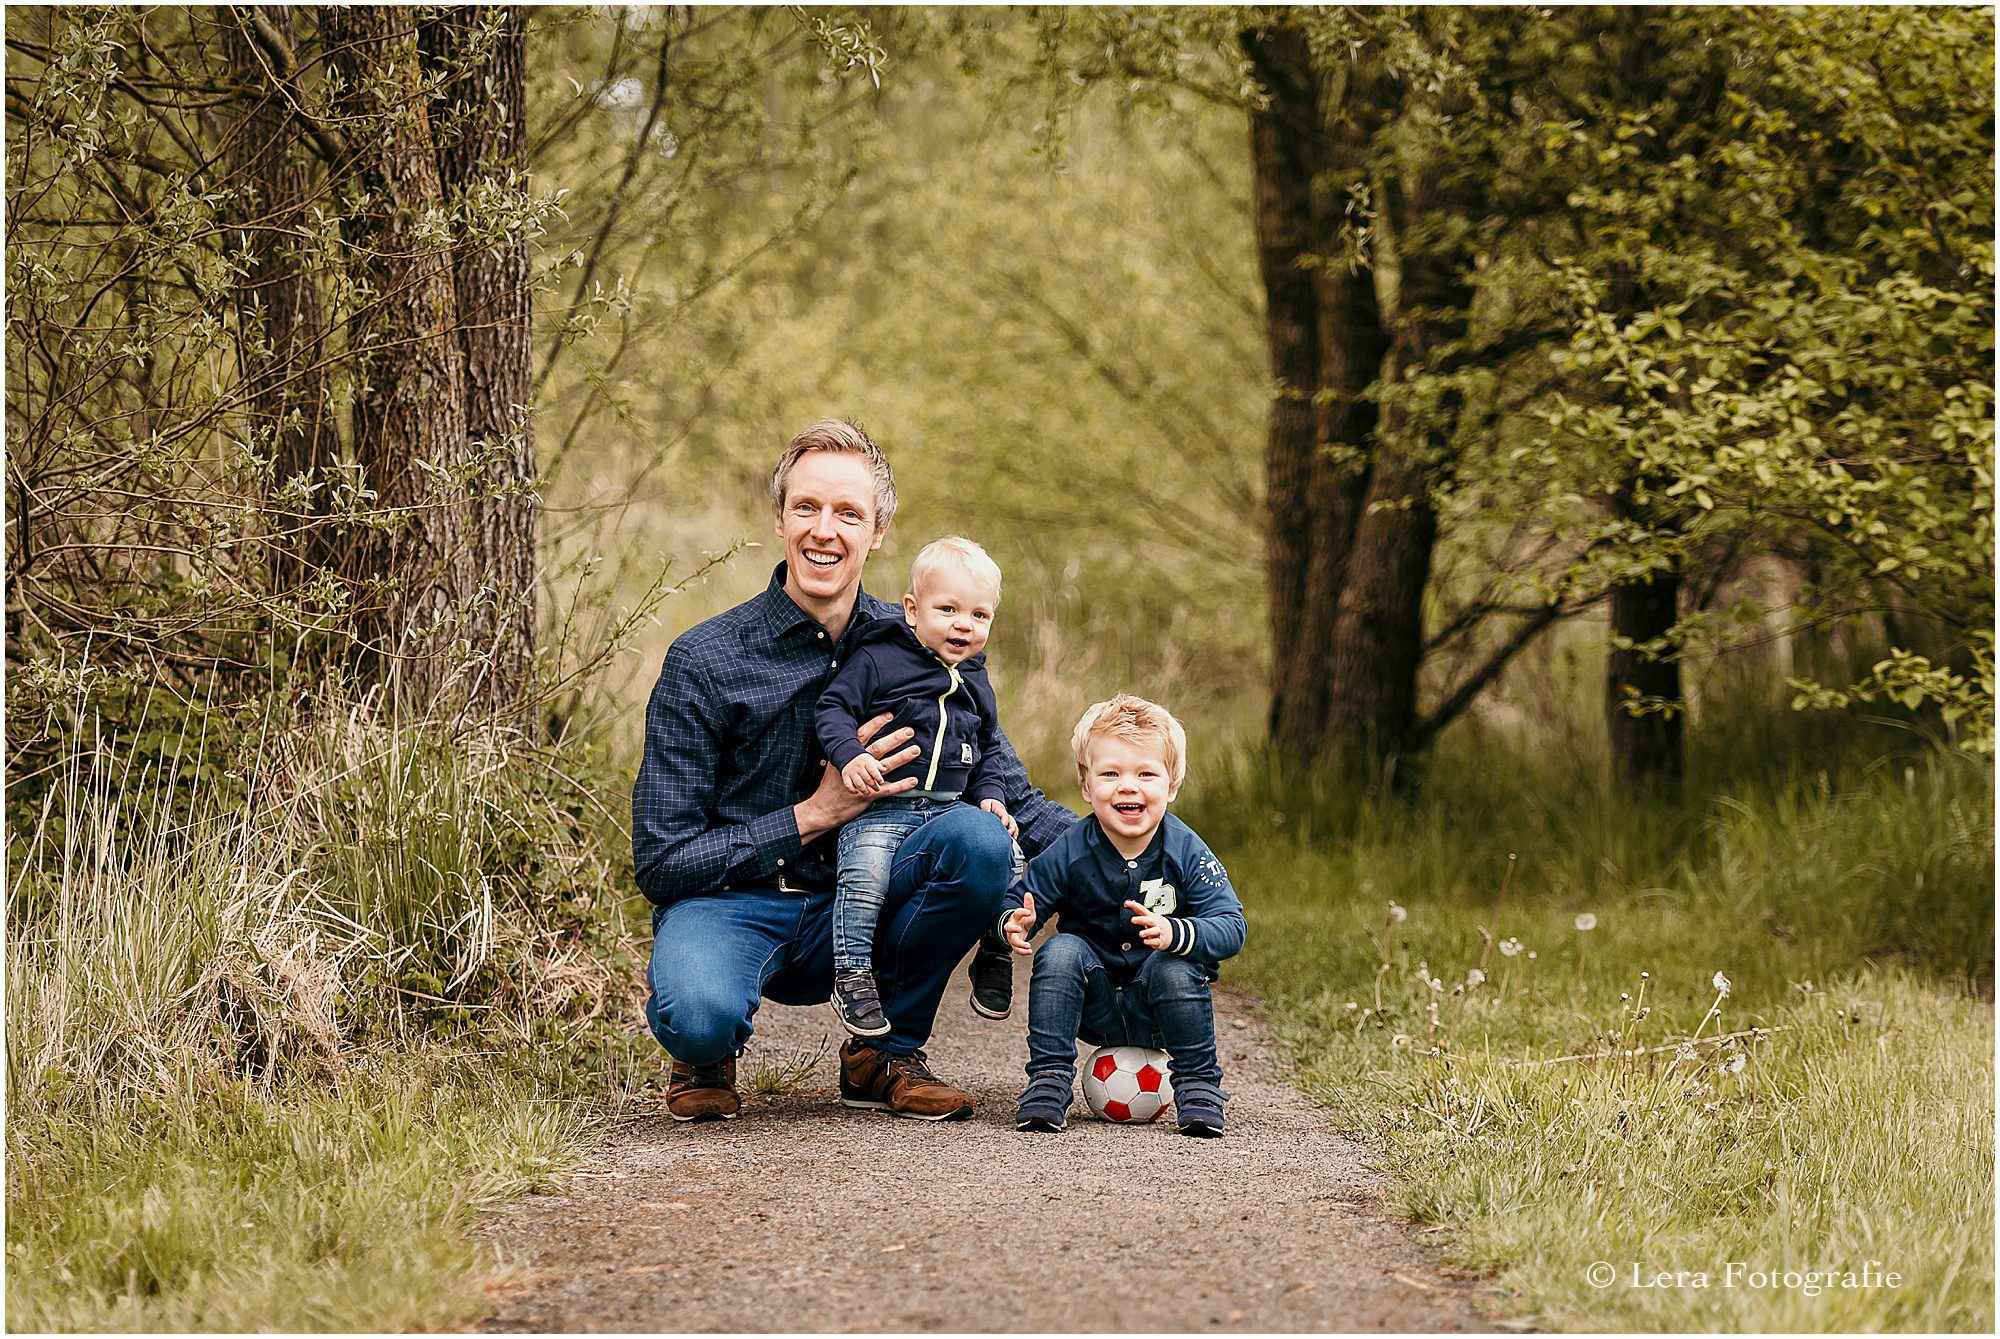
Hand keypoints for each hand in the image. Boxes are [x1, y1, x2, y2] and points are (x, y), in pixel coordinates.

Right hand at [795, 714, 919, 839]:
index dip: (876, 724)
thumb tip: (856, 740)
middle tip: (909, 730)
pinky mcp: (868, 795)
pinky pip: (887, 789)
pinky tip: (913, 781)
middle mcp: (856, 765)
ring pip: (885, 766)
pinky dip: (901, 785)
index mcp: (847, 755)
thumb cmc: (829, 786)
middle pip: (877, 748)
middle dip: (894, 738)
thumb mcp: (834, 765)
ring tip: (915, 750)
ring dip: (901, 757)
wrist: (823, 807)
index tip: (890, 715)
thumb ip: (846, 754)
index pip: (863, 735)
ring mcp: (862, 780)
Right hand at [842, 752, 886, 796]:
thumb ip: (878, 766)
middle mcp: (858, 766)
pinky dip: (852, 790)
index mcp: (866, 761)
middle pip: (867, 778)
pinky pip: (848, 785)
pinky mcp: (845, 776)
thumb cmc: (864, 761)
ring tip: (868, 793)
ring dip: (864, 790)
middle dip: (873, 785)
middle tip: (877, 789)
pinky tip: (857, 792)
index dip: (878, 777)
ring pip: (859, 784)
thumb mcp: (872, 760)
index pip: (873, 770)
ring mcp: (851, 772)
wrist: (849, 757)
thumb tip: (884, 770)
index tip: (881, 782)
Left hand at [979, 797, 1017, 838]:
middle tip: (1008, 834)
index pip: (1005, 816)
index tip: (1003, 826)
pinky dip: (1014, 834)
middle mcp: (1006, 816)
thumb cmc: (988, 804)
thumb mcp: (986, 804)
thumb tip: (985, 814)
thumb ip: (986, 808)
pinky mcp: (1008, 824)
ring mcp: (1008, 820)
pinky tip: (1013, 839)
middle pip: (1012, 822)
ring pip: (1014, 826)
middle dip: (1011, 828)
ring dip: (1014, 832)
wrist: (992, 803)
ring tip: (1012, 839)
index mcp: (1001, 810)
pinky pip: (1014, 829)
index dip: (1004, 821)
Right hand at [1002, 892, 1036, 954]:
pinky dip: (1022, 952)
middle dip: (1013, 928)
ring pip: (1012, 941)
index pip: (1017, 913)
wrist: (1019, 929)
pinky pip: (1016, 949)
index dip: (1022, 912)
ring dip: (1019, 944)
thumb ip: (1028, 904)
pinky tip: (1029, 951)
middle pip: (1008, 927)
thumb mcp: (1028, 912)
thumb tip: (1028, 894)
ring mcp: (1012, 936)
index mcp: (1015, 918)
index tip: (1028, 912)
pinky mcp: (1015, 944)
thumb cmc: (1023, 921)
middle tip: (1019, 929)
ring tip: (1027, 945)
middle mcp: (1012, 927)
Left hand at [1124, 899, 1171, 950]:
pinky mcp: (1159, 941)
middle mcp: (1155, 924)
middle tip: (1133, 920)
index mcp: (1151, 916)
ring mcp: (1158, 932)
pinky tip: (1146, 941)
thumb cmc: (1156, 923)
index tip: (1127, 903)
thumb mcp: (1148, 916)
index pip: (1142, 910)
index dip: (1135, 906)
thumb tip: (1129, 902)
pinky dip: (1151, 942)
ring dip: (1147, 932)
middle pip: (1149, 920)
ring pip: (1154, 931)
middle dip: (1141, 920)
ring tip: (1141, 934)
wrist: (1171, 932)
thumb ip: (1138, 910)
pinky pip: (1156, 941)